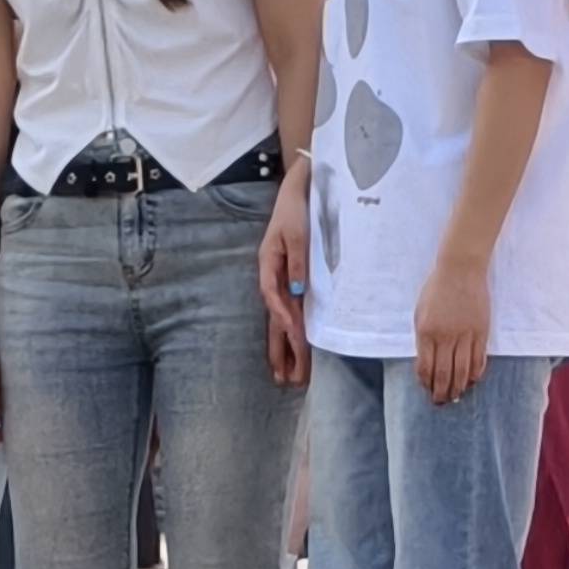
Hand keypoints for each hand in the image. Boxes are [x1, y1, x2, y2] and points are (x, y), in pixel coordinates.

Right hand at [258, 171, 312, 384]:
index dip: (284, 317)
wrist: (300, 189)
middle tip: (286, 379)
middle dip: (281, 349)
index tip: (296, 336)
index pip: (274, 297)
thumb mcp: (297, 233)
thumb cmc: (297, 209)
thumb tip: (298, 291)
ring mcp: (280, 281)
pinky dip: (292, 333)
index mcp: (269, 264)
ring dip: (284, 348)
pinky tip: (296, 349)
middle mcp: (272, 277)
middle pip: (274, 318)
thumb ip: (297, 261)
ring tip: (288, 376)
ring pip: (280, 320)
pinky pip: (290, 313)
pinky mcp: (290, 281)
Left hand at [412, 249, 490, 405]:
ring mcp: (465, 335)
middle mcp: (445, 337)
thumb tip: (426, 363)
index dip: (425, 383)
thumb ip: (423, 338)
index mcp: (426, 332)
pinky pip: (479, 360)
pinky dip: (474, 374)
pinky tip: (471, 381)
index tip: (426, 389)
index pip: (425, 367)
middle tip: (440, 402)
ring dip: (458, 388)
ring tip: (455, 397)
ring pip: (462, 371)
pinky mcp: (481, 332)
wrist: (460, 269)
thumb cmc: (436, 289)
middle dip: (441, 393)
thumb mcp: (420, 313)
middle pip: (443, 375)